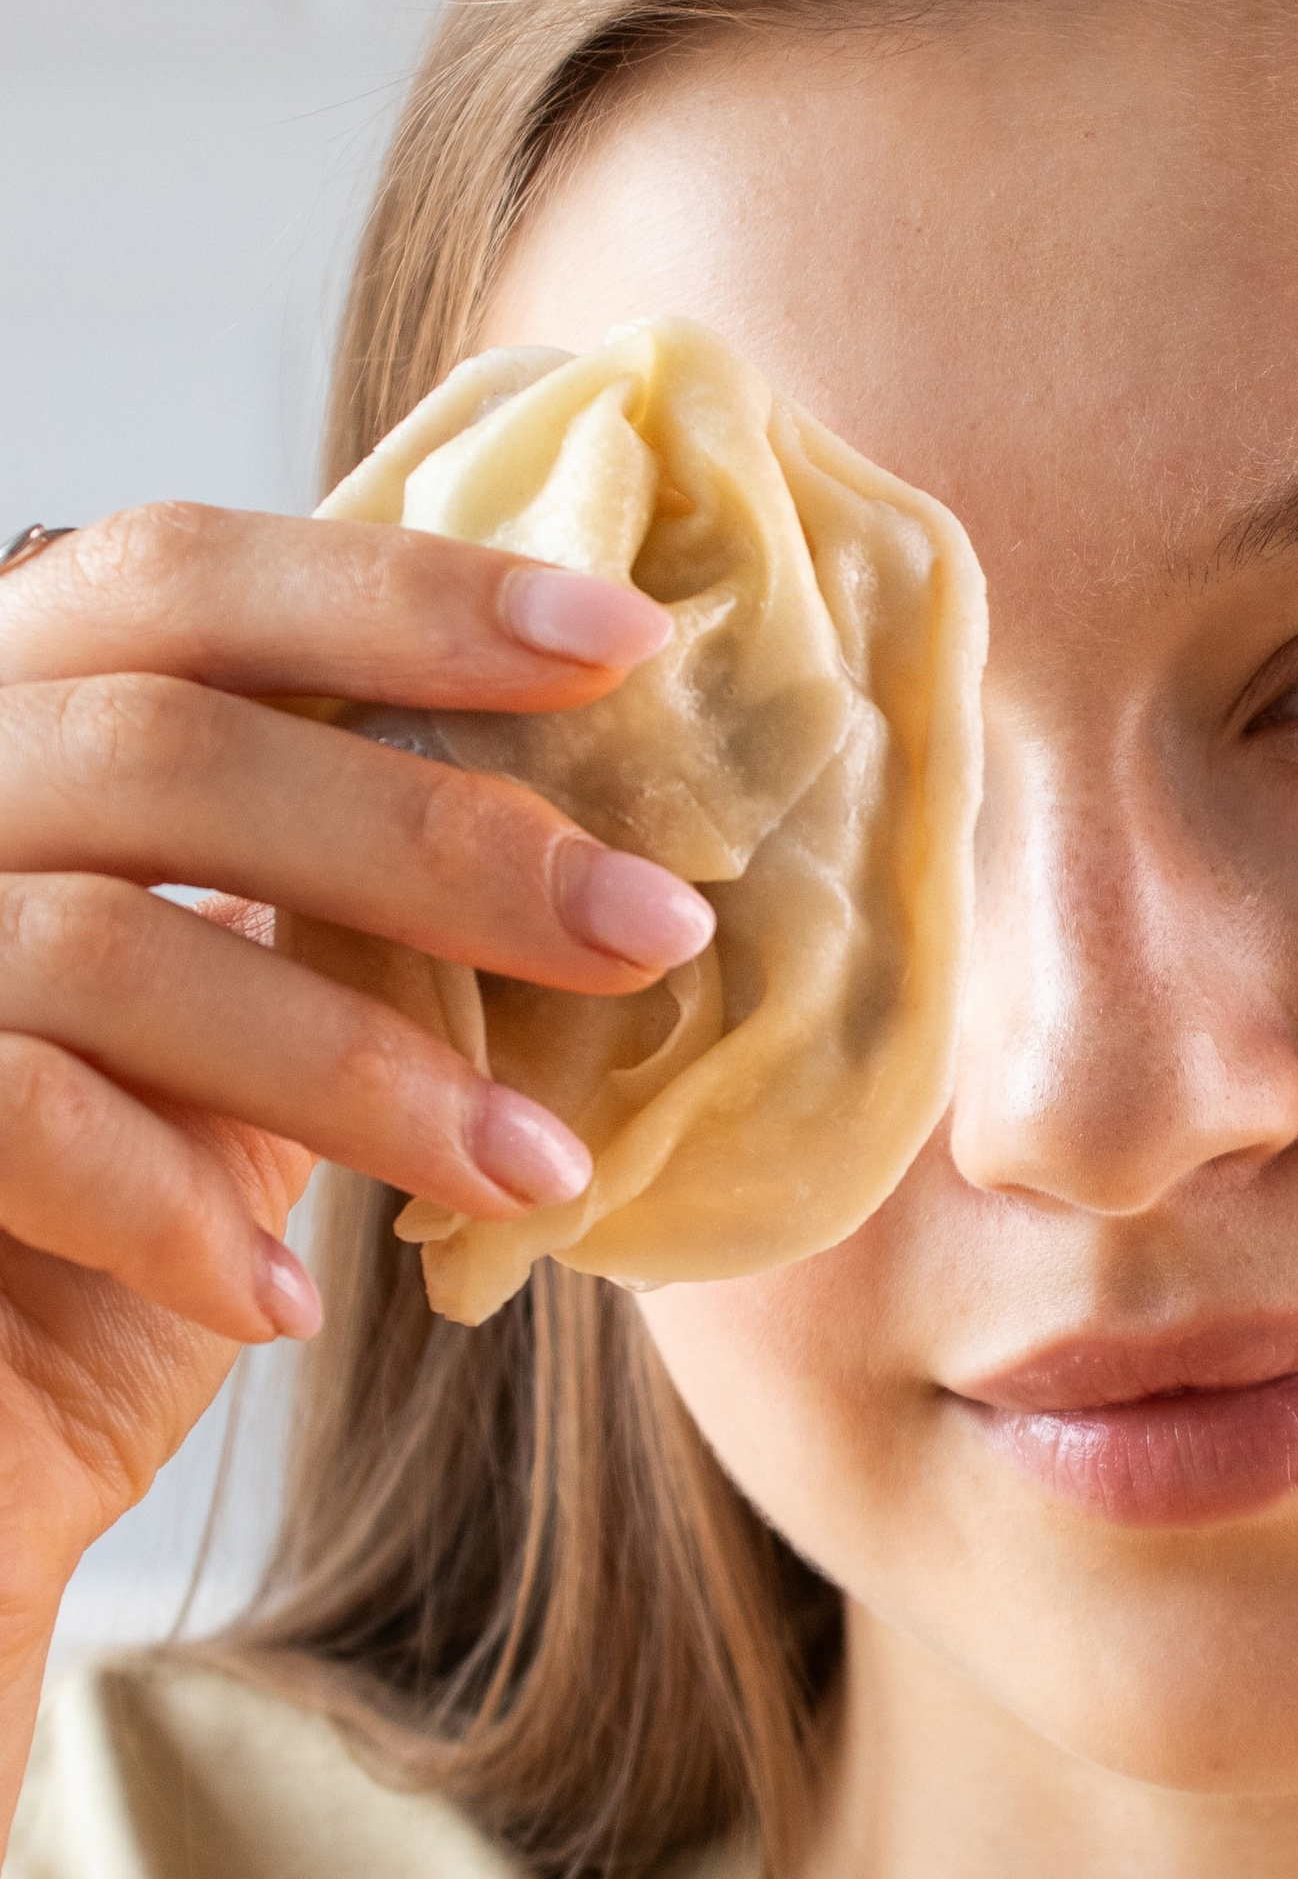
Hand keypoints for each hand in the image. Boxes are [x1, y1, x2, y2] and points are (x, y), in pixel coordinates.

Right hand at [0, 496, 711, 1673]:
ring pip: (112, 942)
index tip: (625, 636)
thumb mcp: (232, 1042)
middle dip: (438, 835)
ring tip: (538, 1167)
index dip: (395, 592)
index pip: (176, 580)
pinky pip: (19, 1112)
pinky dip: (173, 1208)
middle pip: (163, 739)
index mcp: (1, 723)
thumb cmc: (88, 1250)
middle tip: (653, 929)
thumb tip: (596, 838)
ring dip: (360, 1064)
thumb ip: (332, 903)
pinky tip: (285, 1298)